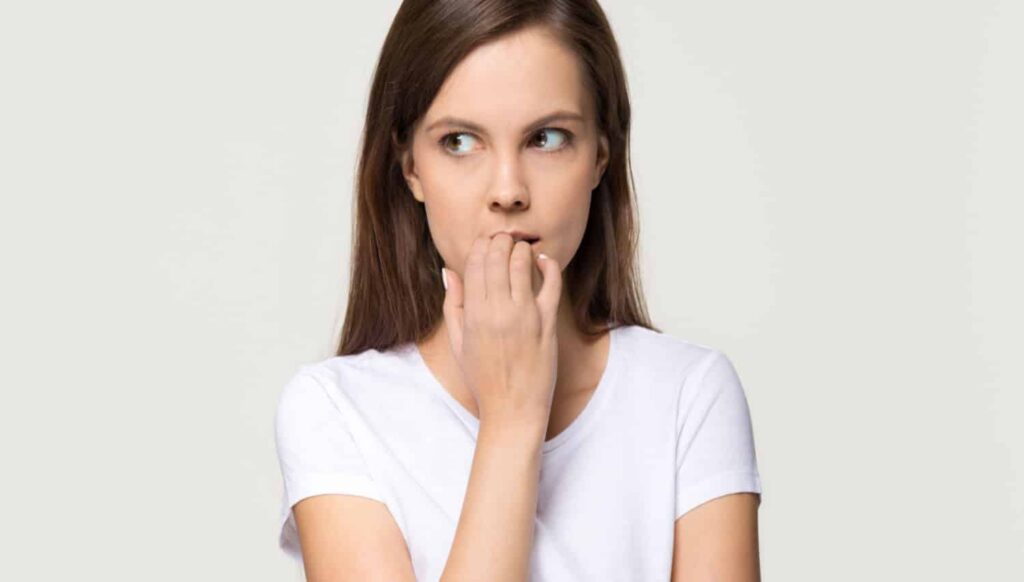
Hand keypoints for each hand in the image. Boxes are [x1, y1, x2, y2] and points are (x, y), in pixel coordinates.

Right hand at [441, 233, 562, 427]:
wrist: (513, 408)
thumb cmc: (483, 379)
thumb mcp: (459, 343)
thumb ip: (453, 304)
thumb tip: (449, 271)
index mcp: (474, 315)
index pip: (475, 263)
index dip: (480, 246)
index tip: (485, 243)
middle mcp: (498, 312)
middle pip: (498, 258)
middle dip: (500, 241)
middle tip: (503, 240)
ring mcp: (525, 316)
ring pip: (523, 264)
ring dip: (521, 249)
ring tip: (520, 249)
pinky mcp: (547, 324)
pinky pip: (552, 284)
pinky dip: (549, 265)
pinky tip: (543, 261)